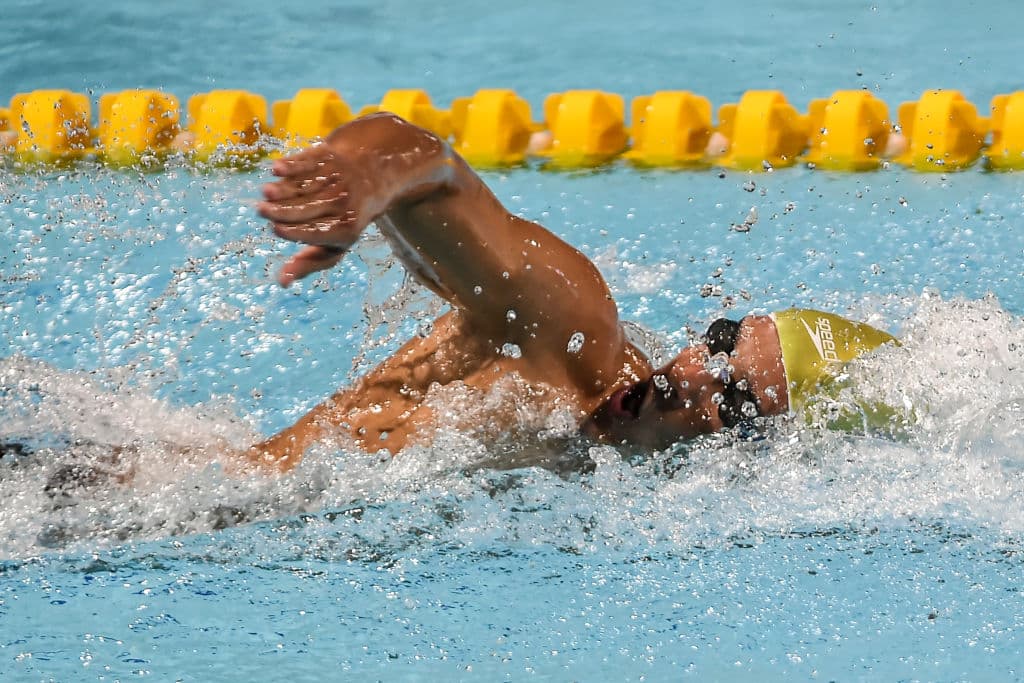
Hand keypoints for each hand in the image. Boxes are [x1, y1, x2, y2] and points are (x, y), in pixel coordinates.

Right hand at [257, 141, 375, 285]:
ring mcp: (336, 179)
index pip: (318, 231)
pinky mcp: (328, 158)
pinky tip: (276, 168)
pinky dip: (292, 165)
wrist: (369, 178)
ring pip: (305, 187)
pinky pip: (308, 162)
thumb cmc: (343, 220)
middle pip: (309, 209)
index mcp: (345, 229)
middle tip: (260, 210)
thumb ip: (308, 263)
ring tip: (265, 192)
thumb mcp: (334, 246)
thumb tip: (282, 282)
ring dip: (284, 189)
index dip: (297, 230)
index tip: (276, 229)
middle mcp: (343, 203)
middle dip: (284, 210)